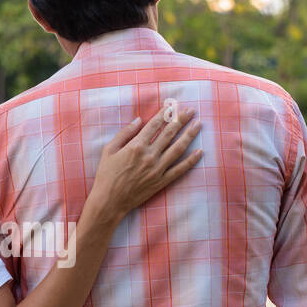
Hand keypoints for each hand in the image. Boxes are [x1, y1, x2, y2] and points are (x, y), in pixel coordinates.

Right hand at [88, 104, 202, 219]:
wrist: (109, 201)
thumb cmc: (106, 175)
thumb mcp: (108, 150)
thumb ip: (124, 133)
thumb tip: (138, 120)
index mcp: (136, 146)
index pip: (154, 125)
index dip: (165, 113)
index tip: (173, 105)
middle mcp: (149, 156)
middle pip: (169, 133)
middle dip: (181, 119)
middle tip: (191, 110)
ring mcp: (157, 169)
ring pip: (178, 148)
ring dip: (189, 135)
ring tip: (198, 124)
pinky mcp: (161, 182)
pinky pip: (180, 169)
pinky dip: (191, 160)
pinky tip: (200, 152)